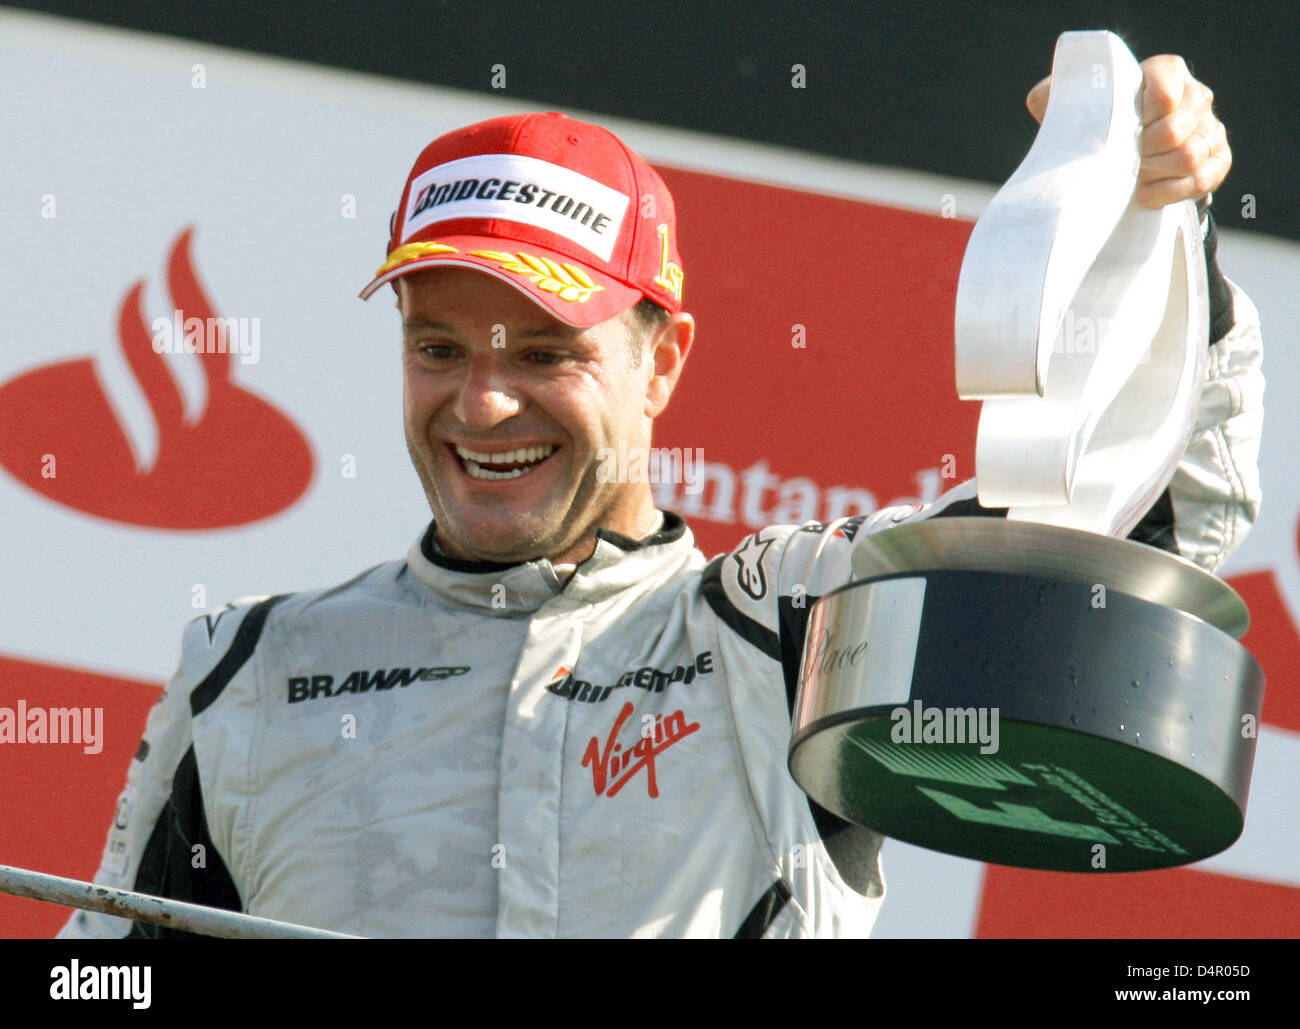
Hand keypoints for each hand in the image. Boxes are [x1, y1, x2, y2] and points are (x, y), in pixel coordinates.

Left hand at [1026, 54, 1230, 208]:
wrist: (1121, 160)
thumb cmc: (1095, 127)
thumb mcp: (1074, 108)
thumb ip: (1056, 96)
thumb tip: (1041, 101)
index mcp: (1164, 73)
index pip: (1164, 86)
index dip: (1140, 114)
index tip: (1119, 130)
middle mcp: (1194, 96)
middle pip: (1175, 129)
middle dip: (1140, 154)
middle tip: (1119, 164)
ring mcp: (1209, 128)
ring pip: (1190, 155)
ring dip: (1154, 174)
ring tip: (1131, 180)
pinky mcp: (1217, 160)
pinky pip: (1203, 179)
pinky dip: (1171, 192)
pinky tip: (1145, 196)